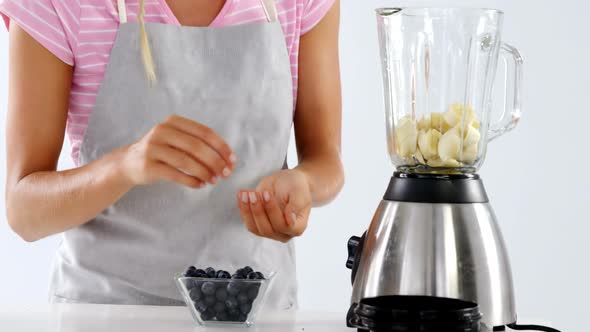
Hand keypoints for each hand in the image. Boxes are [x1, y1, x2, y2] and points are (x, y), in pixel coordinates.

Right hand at [120, 115, 235, 187]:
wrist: (129, 163)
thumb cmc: (162, 152)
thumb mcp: (178, 141)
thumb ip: (200, 146)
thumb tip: (228, 161)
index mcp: (174, 122)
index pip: (205, 132)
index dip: (221, 147)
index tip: (232, 161)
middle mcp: (162, 131)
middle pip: (197, 146)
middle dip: (215, 161)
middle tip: (225, 174)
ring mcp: (153, 147)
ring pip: (186, 161)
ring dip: (204, 172)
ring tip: (213, 181)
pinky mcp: (148, 165)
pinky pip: (175, 174)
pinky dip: (191, 180)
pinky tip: (200, 184)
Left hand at [237, 169, 311, 242]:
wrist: (288, 182)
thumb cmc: (296, 187)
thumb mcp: (299, 193)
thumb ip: (296, 206)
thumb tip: (290, 220)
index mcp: (297, 227)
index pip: (283, 226)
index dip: (273, 211)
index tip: (267, 194)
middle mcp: (284, 233)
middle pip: (267, 229)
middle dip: (258, 211)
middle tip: (253, 194)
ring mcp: (270, 231)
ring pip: (254, 228)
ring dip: (247, 211)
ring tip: (245, 194)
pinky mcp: (258, 225)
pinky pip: (248, 221)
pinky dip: (243, 208)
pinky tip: (241, 195)